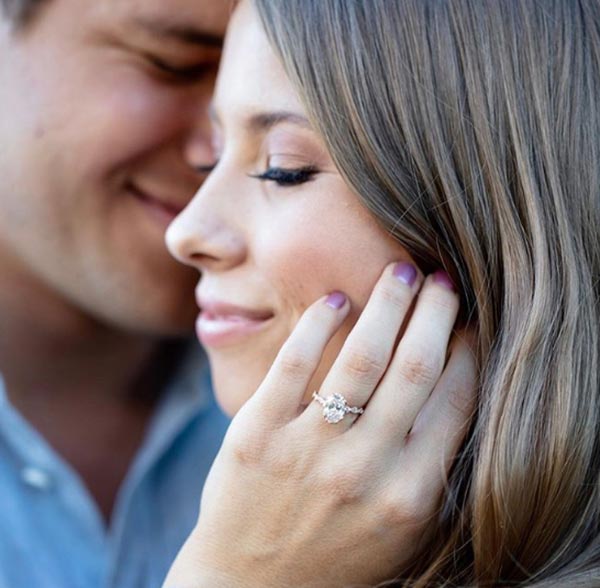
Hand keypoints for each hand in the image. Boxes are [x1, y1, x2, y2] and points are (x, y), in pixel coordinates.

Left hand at [164, 262, 476, 587]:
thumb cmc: (336, 556)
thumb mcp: (400, 529)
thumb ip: (428, 466)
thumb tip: (453, 384)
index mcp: (410, 496)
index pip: (456, 402)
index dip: (467, 351)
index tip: (469, 320)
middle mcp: (364, 470)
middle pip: (415, 368)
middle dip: (436, 313)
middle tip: (443, 278)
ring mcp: (307, 450)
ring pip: (361, 356)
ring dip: (388, 304)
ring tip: (401, 271)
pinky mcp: (256, 434)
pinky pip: (293, 362)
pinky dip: (318, 322)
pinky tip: (335, 298)